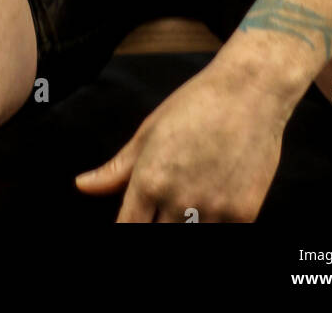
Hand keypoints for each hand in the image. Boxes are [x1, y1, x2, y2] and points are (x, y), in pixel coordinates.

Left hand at [74, 58, 290, 221]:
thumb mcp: (149, 132)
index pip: (127, 229)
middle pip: (157, 238)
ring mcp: (214, 210)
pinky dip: (213, 226)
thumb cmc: (196, 104)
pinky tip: (211, 210)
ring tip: (186, 209)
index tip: (133, 222)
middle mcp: (179, 200)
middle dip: (156, 226)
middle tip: (160, 212)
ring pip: (190, 240)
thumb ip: (116, 169)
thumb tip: (81, 186)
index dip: (127, 230)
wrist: (250, 91)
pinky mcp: (244, 214)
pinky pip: (222, 236)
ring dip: (185, 226)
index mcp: (149, 180)